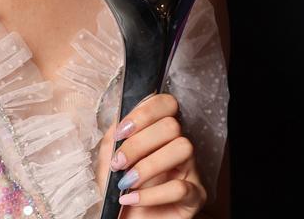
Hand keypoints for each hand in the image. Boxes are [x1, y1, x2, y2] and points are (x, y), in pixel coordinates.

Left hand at [94, 93, 205, 217]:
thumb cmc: (119, 192)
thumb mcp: (109, 161)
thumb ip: (114, 138)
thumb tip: (119, 121)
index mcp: (160, 134)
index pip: (166, 104)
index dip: (144, 113)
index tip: (121, 132)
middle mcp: (178, 147)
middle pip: (172, 125)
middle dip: (139, 143)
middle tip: (119, 163)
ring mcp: (190, 171)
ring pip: (183, 147)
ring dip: (148, 165)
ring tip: (127, 182)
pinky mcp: (195, 197)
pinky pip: (180, 188)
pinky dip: (150, 194)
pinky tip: (131, 199)